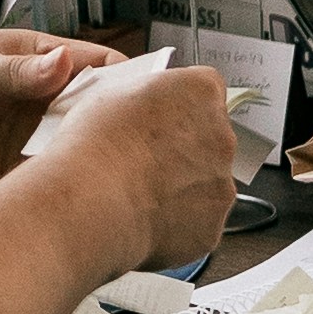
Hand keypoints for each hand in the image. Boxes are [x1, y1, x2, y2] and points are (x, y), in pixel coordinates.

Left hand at [0, 25, 120, 211]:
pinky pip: (49, 186)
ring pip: (80, 154)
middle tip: (137, 145)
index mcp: (40, 62)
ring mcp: (33, 142)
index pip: (99, 68)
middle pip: (99, 115)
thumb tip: (62, 62)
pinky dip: (63, 193)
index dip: (127, 81)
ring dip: (94, 164)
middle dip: (119, 128)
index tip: (146, 98)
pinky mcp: (15, 176)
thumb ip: (17, 71)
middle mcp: (45, 103)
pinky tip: (75, 199)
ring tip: (114, 176)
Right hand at [35, 47, 245, 269]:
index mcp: (202, 91)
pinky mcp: (212, 223)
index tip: (160, 118)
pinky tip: (146, 215)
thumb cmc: (96, 145)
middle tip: (143, 158)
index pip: (205, 90)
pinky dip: (178, 221)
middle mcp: (222, 135)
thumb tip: (146, 106)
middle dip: (183, 147)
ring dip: (183, 185)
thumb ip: (149, 96)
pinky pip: (199, 219)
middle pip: (210, 137)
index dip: (179, 105)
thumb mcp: (113, 92)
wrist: (91, 201)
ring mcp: (221, 182)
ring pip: (206, 181)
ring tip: (140, 190)